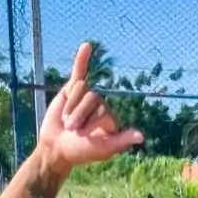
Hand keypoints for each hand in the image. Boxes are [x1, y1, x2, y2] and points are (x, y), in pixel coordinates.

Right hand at [37, 43, 143, 170]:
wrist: (55, 148)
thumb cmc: (79, 151)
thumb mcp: (101, 149)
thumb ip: (121, 141)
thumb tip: (142, 136)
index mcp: (111, 119)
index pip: (104, 110)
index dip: (91, 124)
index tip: (85, 139)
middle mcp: (101, 106)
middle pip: (92, 97)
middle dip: (78, 115)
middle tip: (73, 130)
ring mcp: (87, 96)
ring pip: (80, 88)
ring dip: (70, 107)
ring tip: (68, 122)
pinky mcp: (72, 90)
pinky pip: (79, 71)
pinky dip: (82, 58)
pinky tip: (87, 46)